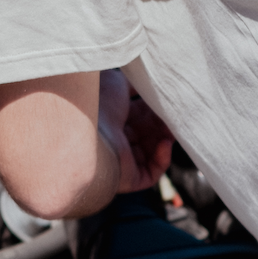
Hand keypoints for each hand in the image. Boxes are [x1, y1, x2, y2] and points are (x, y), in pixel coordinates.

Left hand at [98, 70, 172, 194]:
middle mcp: (114, 140)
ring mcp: (119, 160)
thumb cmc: (96, 101)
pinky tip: (165, 143)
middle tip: (176, 113)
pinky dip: (162, 159)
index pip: (139, 116)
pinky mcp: (125, 178)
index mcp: (110, 119)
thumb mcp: (116, 82)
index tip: (167, 100)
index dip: (155, 108)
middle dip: (164, 123)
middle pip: (147, 133)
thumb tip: (146, 79)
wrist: (81, 129)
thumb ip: (132, 82)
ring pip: (152, 153)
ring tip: (174, 128)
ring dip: (167, 139)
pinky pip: (150, 174)